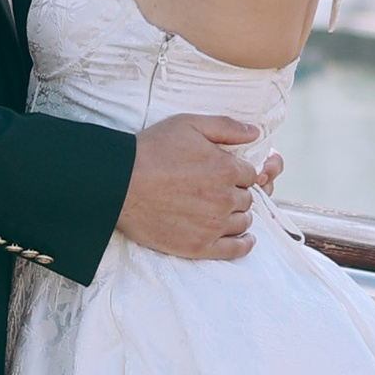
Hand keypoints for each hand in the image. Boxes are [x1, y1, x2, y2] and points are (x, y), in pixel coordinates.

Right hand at [117, 113, 264, 261]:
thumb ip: (226, 127)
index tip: (225, 173)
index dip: (238, 173)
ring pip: (243, 222)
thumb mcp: (189, 125)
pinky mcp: (199, 246)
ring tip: (223, 210)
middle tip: (217, 190)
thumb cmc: (151, 152)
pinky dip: (243, 244)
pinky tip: (245, 239)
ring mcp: (213, 225)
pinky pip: (234, 249)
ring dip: (237, 215)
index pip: (250, 174)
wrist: (119, 184)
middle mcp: (225, 199)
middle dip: (236, 193)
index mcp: (226, 169)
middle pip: (247, 199)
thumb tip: (254, 133)